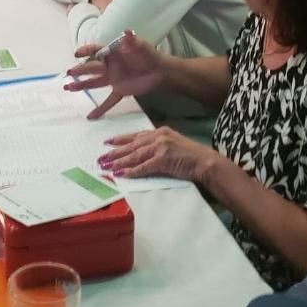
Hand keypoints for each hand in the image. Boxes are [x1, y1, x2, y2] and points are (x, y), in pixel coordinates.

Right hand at [66, 30, 162, 117]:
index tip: (77, 54)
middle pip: (91, 67)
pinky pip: (109, 100)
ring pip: (94, 83)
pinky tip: (90, 116)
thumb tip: (126, 31)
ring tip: (68, 87)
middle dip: (80, 70)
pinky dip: (100, 108)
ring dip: (81, 85)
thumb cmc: (148, 55)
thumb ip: (132, 41)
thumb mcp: (141, 46)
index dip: (86, 51)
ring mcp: (113, 79)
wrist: (159, 71)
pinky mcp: (120, 90)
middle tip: (69, 72)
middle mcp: (109, 65)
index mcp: (113, 52)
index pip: (96, 50)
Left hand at [100, 125, 218, 182]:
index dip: (120, 140)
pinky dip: (131, 171)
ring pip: (134, 155)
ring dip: (118, 162)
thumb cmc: (192, 156)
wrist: (205, 162)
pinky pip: (142, 167)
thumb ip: (159, 146)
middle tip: (100, 157)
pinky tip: (121, 174)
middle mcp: (158, 136)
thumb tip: (143, 154)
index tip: (108, 142)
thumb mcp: (173, 145)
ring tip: (106, 166)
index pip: (136, 136)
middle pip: (131, 145)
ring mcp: (160, 147)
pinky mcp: (163, 159)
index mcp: (160, 132)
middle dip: (114, 152)